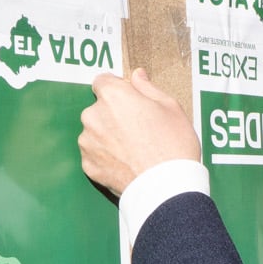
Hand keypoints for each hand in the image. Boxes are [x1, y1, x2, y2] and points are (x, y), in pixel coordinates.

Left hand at [79, 68, 199, 196]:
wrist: (167, 187)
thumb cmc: (173, 145)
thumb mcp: (170, 108)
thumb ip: (148, 88)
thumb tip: (136, 76)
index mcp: (113, 96)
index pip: (102, 81)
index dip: (117, 89)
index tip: (130, 100)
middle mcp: (94, 116)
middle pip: (98, 108)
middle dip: (113, 114)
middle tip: (138, 129)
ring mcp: (88, 142)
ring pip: (95, 132)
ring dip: (107, 136)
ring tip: (133, 149)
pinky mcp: (88, 165)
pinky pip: (94, 154)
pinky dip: (105, 157)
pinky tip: (126, 163)